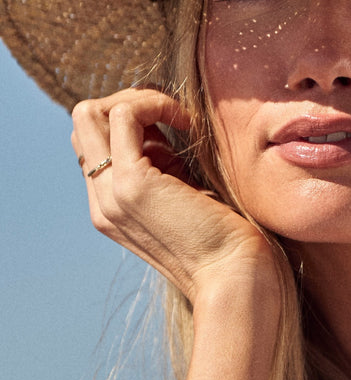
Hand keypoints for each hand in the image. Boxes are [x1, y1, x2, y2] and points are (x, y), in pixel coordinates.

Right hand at [72, 88, 280, 379]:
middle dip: (129, 102)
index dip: (133, 123)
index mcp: (113, 207)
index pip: (96, 144)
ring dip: (140, 99)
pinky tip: (189, 123)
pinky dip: (155, 104)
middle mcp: (102, 201)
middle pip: (84, 123)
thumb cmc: (229, 241)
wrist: (237, 280)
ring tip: (182, 118)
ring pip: (91, 113)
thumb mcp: (190, 196)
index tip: (178, 127)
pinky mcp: (132, 184)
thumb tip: (169, 127)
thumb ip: (169, 168)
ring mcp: (112, 193)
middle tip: (175, 114)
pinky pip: (123, 115)